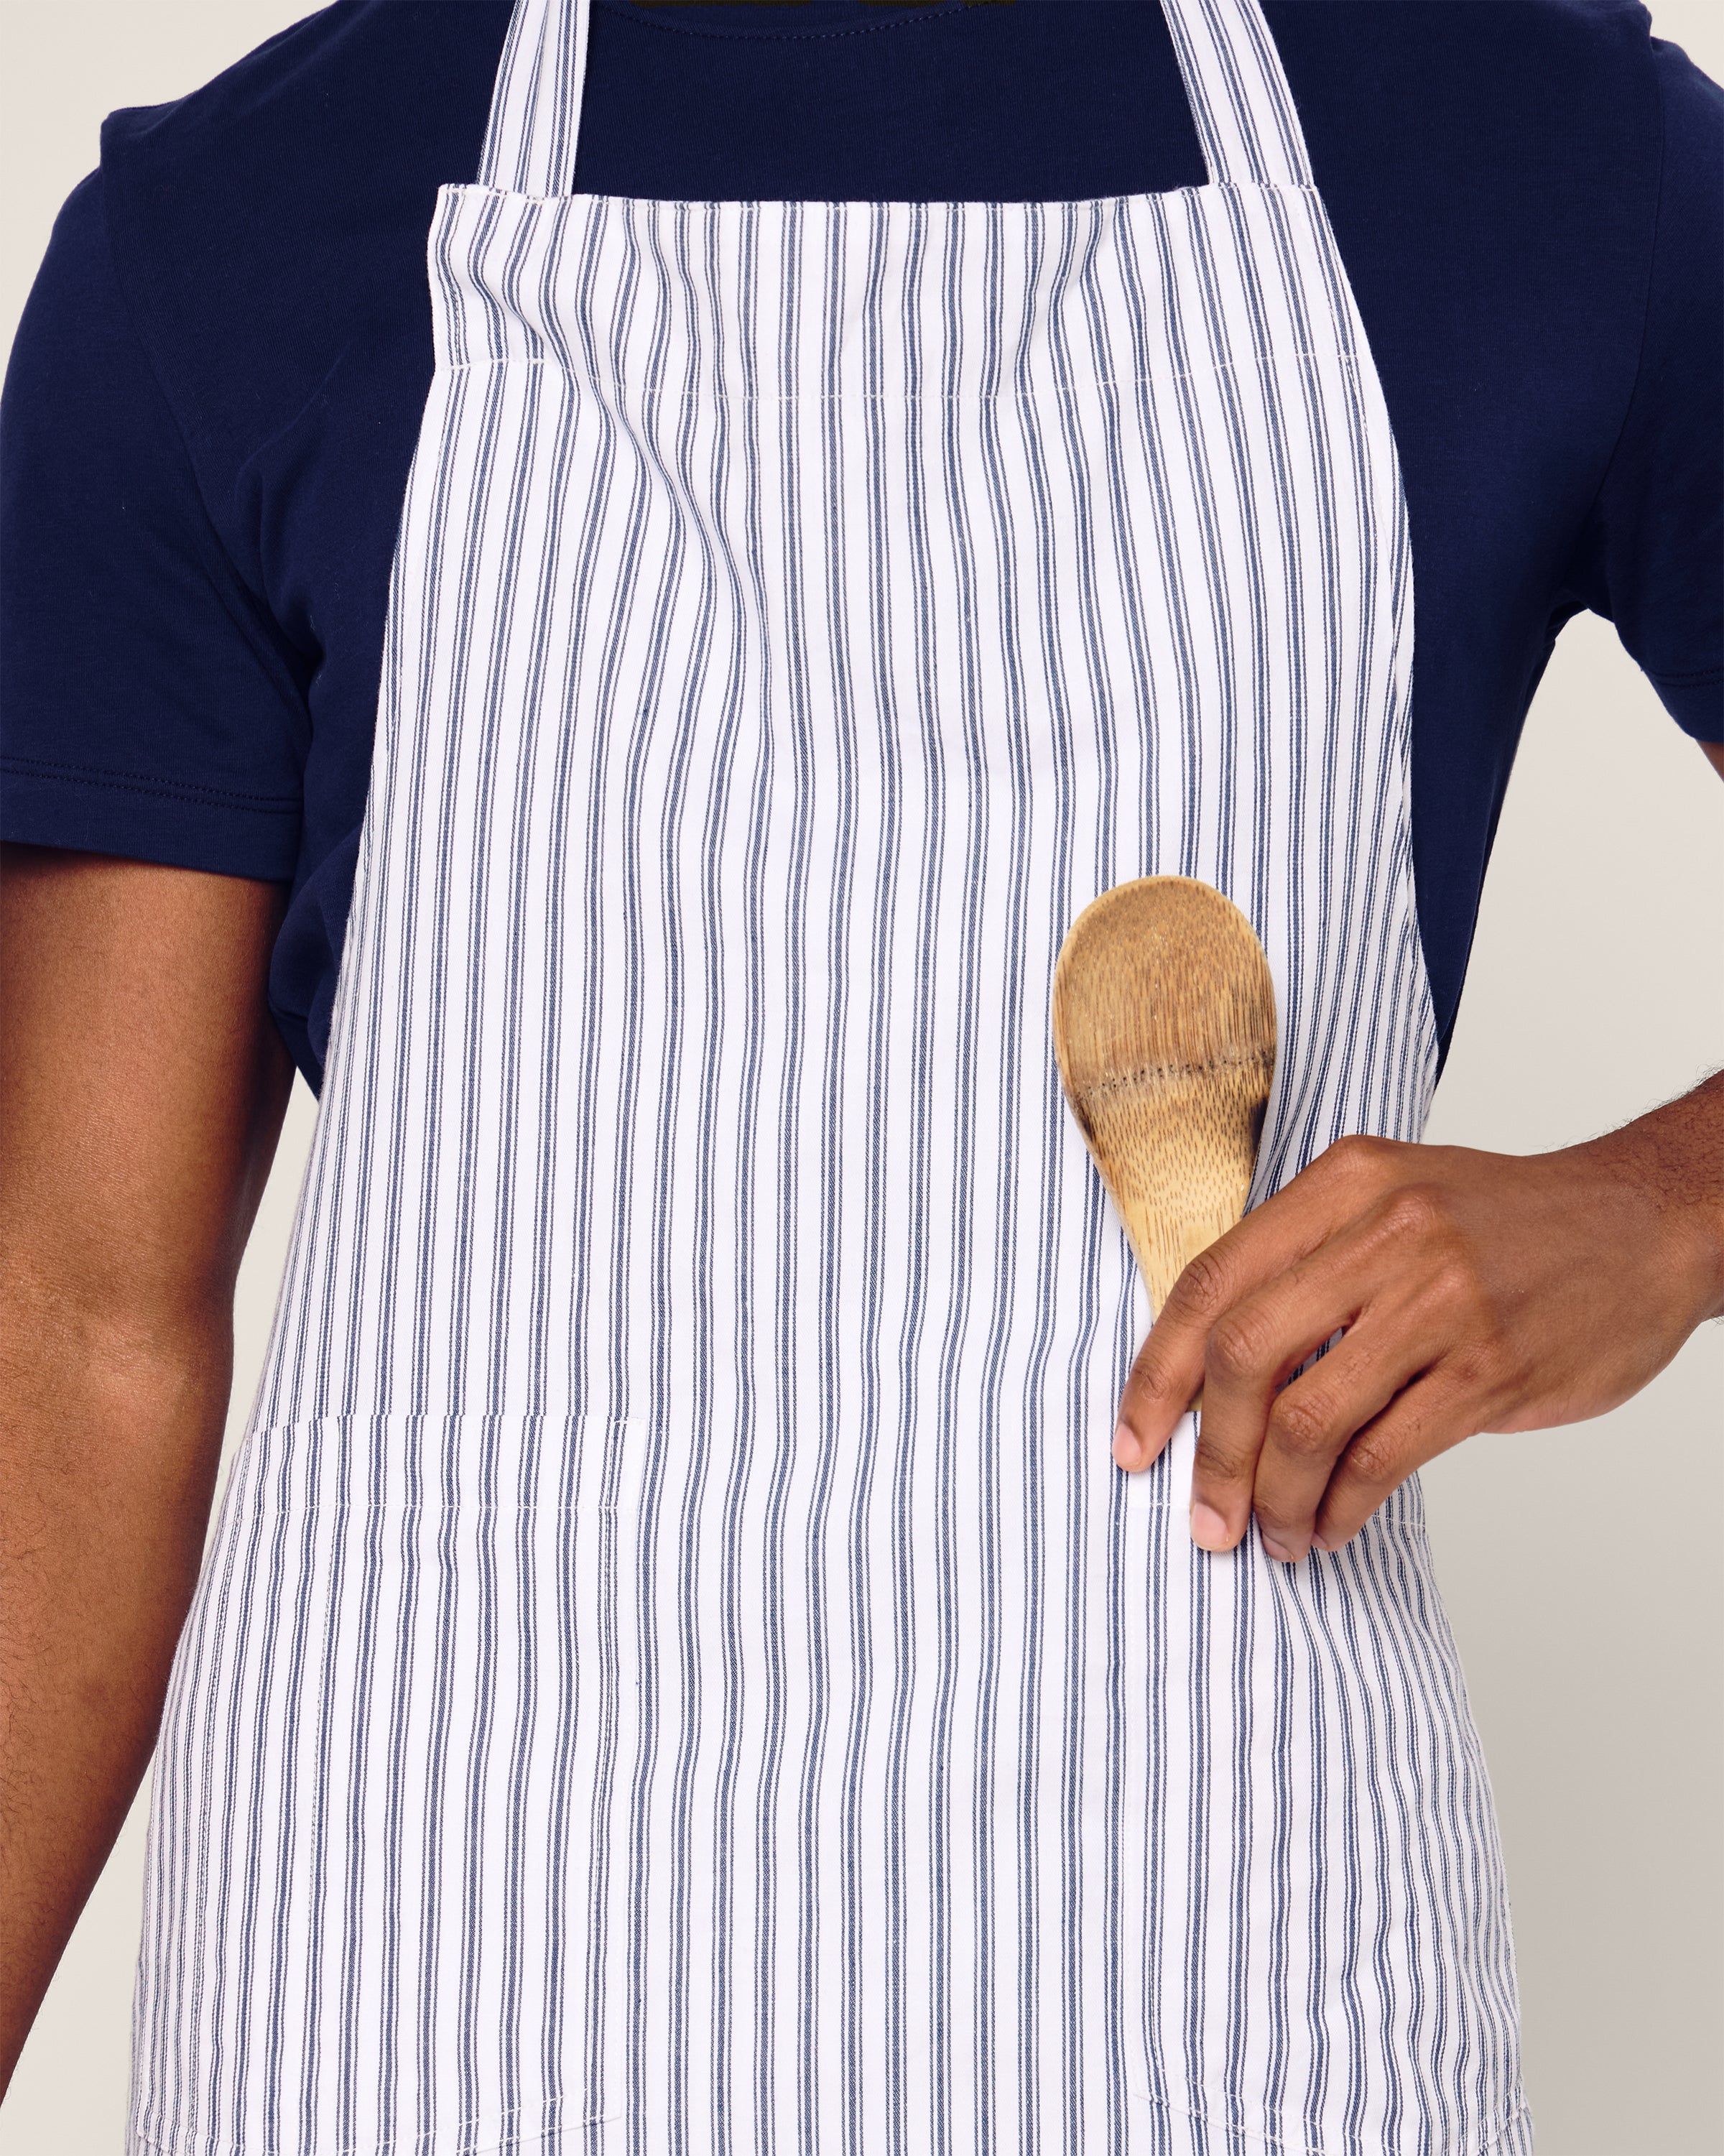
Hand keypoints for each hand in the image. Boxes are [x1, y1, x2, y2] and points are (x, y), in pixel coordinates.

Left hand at [1110, 1081, 1723, 1562]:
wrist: (1645, 1224)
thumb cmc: (1508, 1224)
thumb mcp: (1394, 1199)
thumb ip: (1309, 1263)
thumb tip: (1215, 1375)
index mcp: (1343, 1184)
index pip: (1210, 1284)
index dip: (1156, 1373)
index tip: (1134, 1440)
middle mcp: (1384, 1231)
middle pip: (1242, 1353)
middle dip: (1208, 1451)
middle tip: (1201, 1515)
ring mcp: (1440, 1299)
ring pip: (1309, 1417)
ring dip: (1274, 1496)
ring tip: (1272, 1535)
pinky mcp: (1490, 1367)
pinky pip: (1383, 1456)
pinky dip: (1340, 1507)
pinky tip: (1329, 1528)